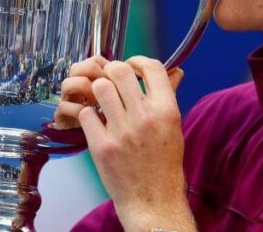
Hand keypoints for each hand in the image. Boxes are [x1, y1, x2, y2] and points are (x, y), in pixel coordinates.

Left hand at [73, 56, 194, 231]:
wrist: (153, 200)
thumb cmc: (165, 165)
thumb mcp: (174, 127)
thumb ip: (169, 96)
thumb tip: (175, 71)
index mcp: (166, 110)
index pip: (151, 67)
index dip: (137, 61)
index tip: (131, 66)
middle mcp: (144, 117)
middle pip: (119, 71)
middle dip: (112, 72)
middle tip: (111, 81)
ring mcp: (121, 131)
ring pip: (99, 88)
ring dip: (98, 91)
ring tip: (102, 101)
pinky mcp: (102, 146)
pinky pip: (86, 114)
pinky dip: (88, 116)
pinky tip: (96, 122)